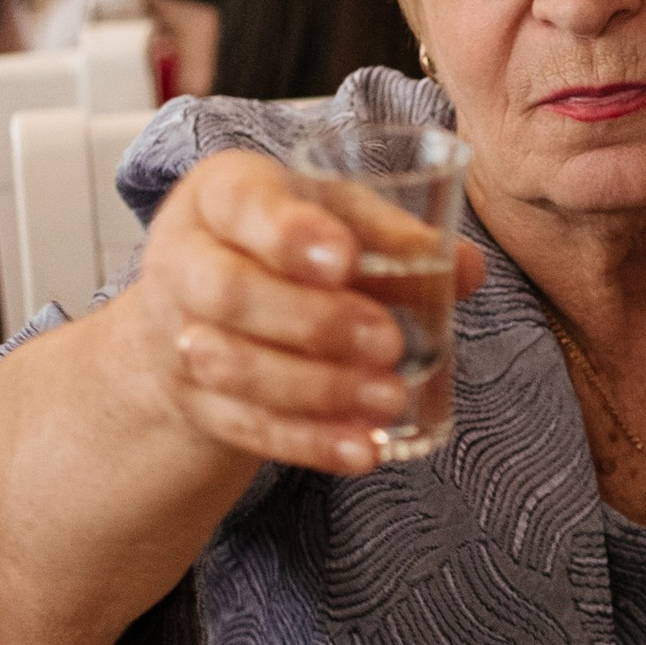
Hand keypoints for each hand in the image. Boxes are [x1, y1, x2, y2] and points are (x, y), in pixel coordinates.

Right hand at [123, 150, 485, 478]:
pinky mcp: (196, 402)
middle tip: (389, 340)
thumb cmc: (286, 248)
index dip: (290, 235)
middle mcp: (183, 260)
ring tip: (391, 397)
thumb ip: (392, 239)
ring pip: (232, 367)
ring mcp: (178, 336)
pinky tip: (362, 450)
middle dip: (313, 320)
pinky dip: (308, 442)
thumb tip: (466, 268)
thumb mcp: (332, 219)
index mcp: (220, 194)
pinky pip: (246, 427)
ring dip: (317, 388)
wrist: (202, 313)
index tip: (345, 260)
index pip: (241, 204)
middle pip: (228, 291)